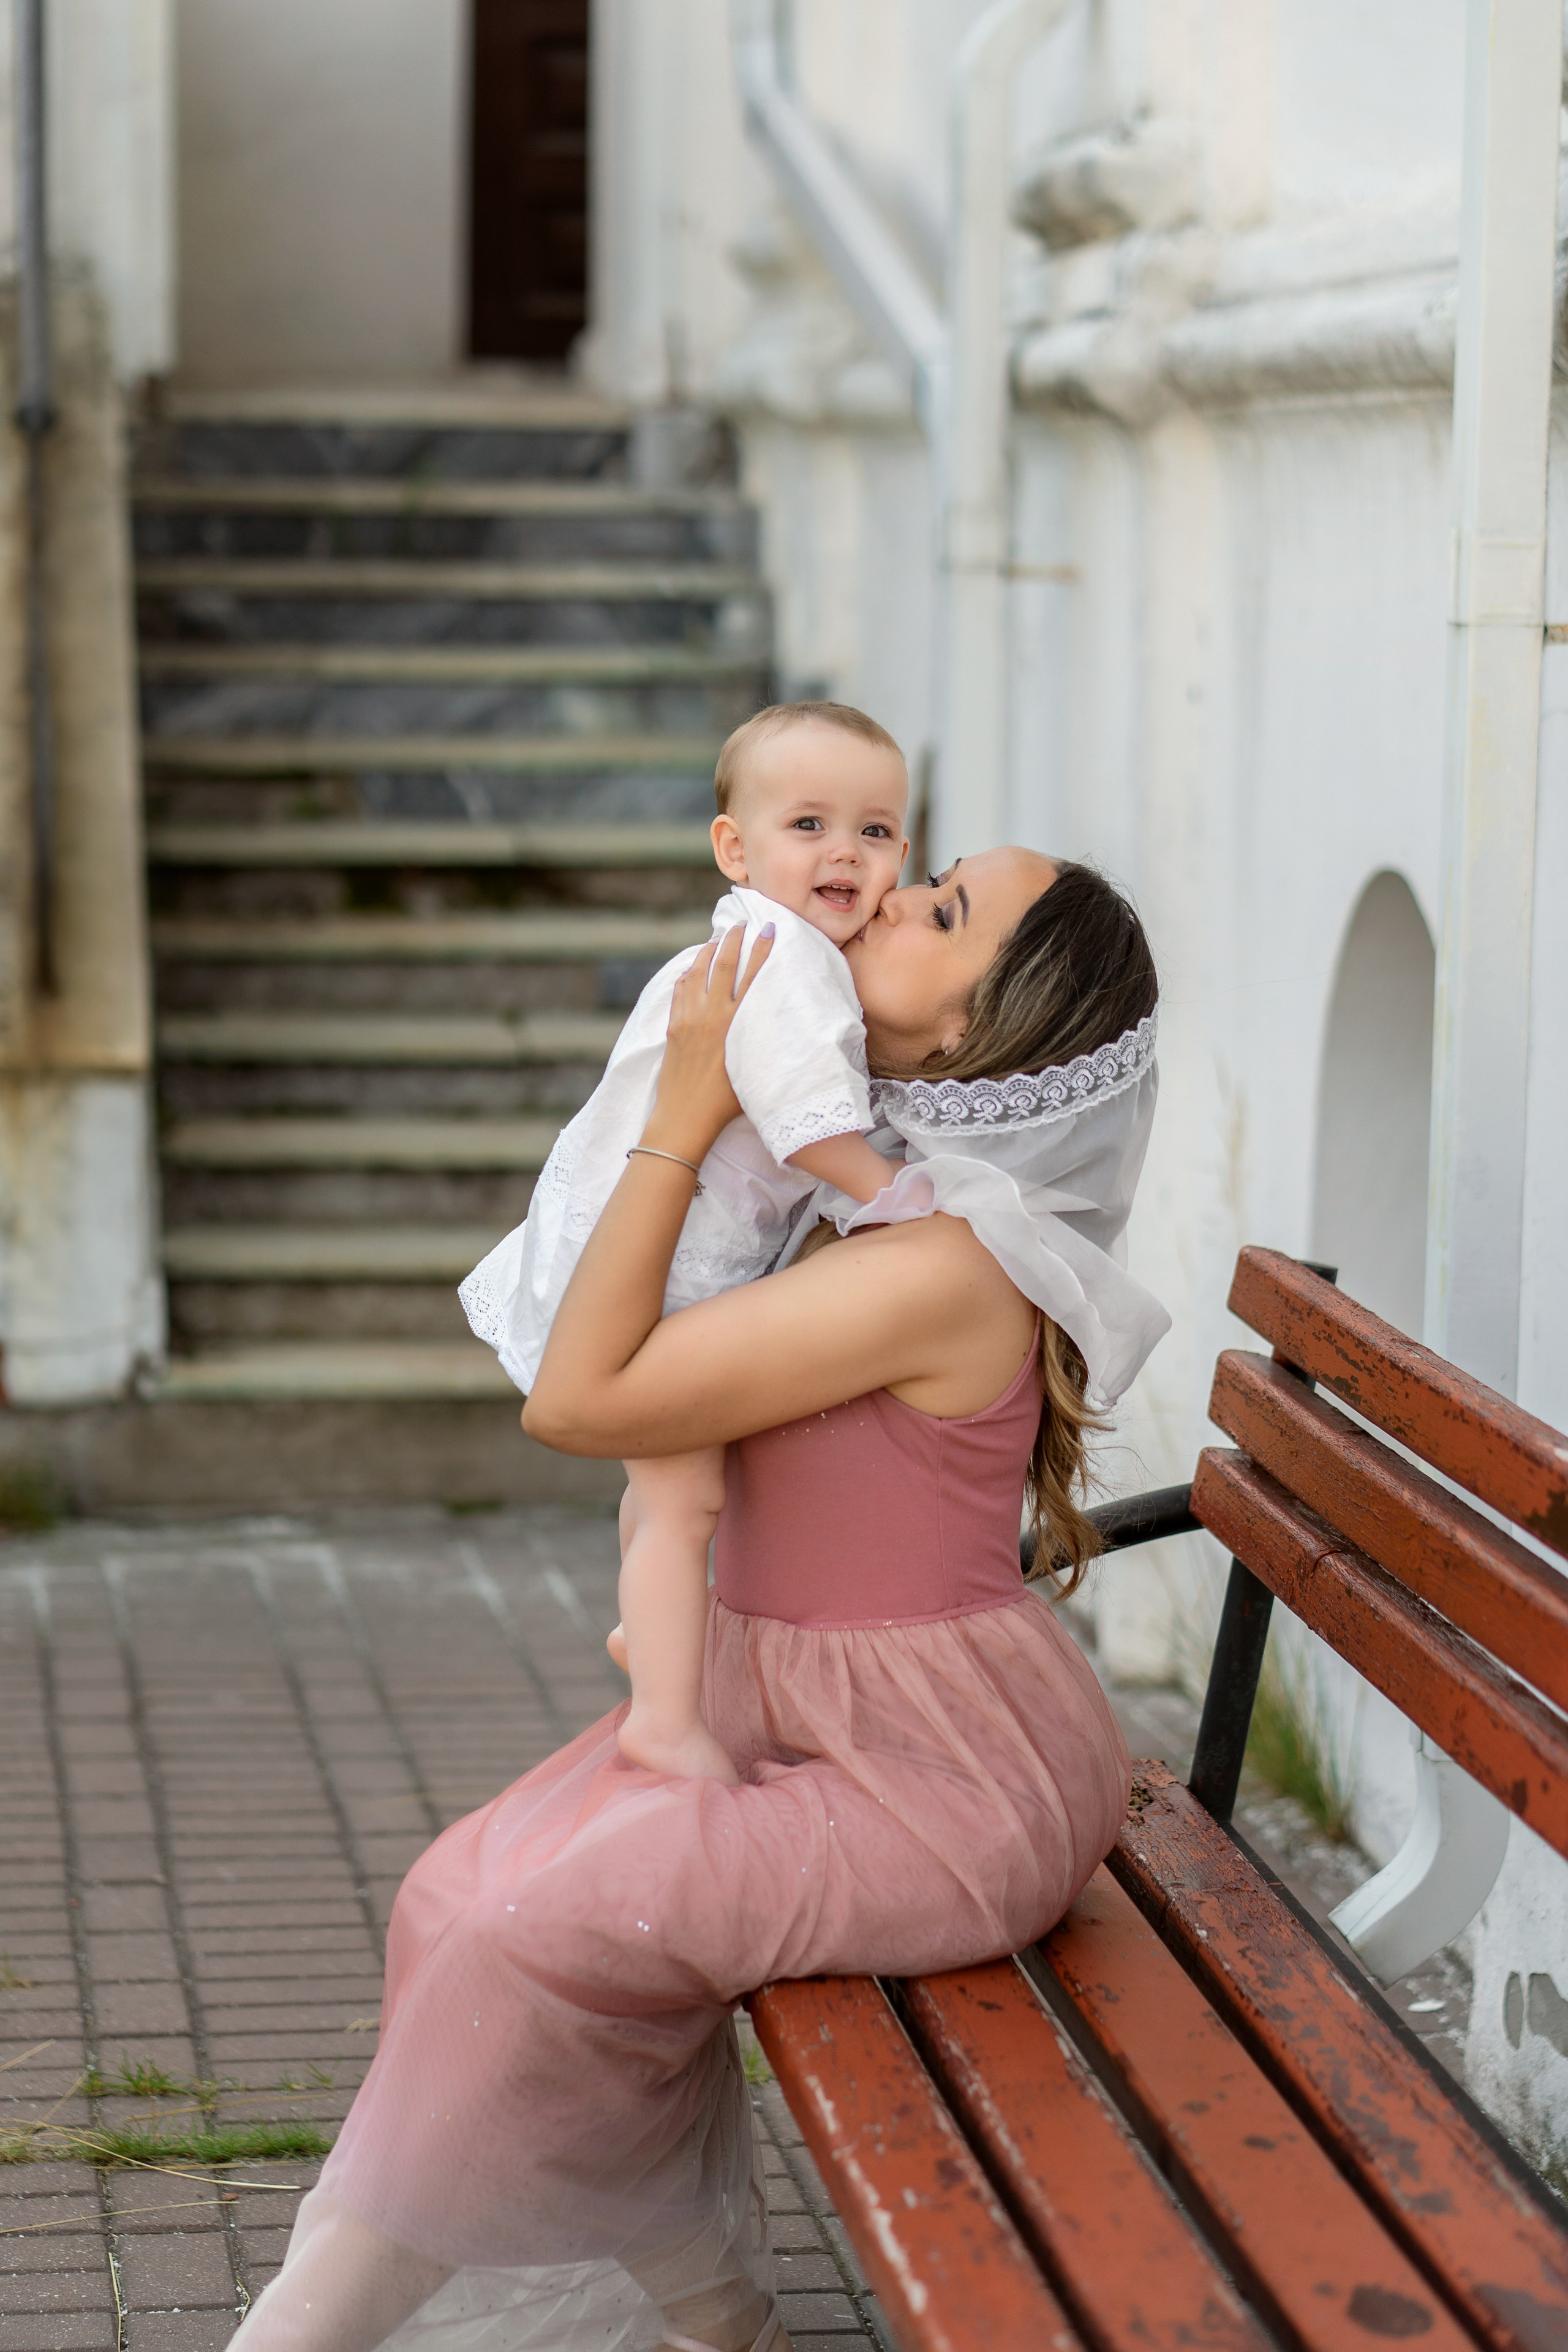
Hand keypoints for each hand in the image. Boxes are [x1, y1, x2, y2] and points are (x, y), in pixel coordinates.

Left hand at [644, 923, 774, 1163]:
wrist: (685, 1119)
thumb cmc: (727, 1104)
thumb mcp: (754, 1068)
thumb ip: (763, 1041)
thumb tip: (779, 1022)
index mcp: (737, 1024)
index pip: (754, 975)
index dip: (763, 948)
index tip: (769, 928)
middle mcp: (712, 1015)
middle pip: (724, 964)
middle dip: (733, 939)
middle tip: (739, 924)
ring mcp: (689, 1019)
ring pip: (698, 972)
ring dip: (708, 952)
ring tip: (716, 940)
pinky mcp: (673, 1027)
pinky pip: (680, 990)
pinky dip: (687, 974)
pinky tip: (691, 969)